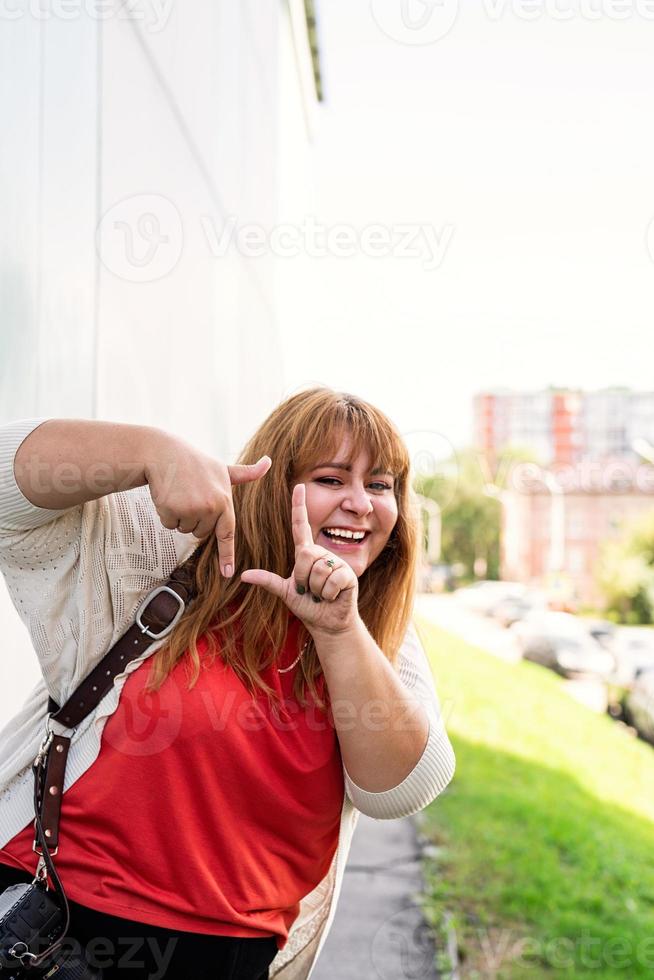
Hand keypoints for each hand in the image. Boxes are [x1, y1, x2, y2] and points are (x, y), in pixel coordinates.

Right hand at [144, 431, 270, 576]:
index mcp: (225, 501)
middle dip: (195, 519)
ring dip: (180, 516)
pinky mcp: (172, 511)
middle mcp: (210, 508)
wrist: (164, 454)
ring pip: (185, 530)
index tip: (227, 573)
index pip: (227, 534)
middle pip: (201, 532)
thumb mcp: (223, 468)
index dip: (227, 555)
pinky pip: (169, 525)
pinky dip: (166, 514)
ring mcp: (191, 510)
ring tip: (180, 493)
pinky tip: (168, 495)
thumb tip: (268, 462)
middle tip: (191, 495)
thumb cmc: (196, 462)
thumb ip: (246, 473)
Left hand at [240, 482, 360, 636]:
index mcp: (305, 554)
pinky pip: (332, 580)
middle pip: (305, 555)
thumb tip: (243, 575)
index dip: (299, 506)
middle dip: (303, 578)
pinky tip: (333, 597)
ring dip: (316, 589)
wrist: (327, 623)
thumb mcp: (285, 592)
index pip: (300, 526)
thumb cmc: (308, 606)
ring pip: (318, 569)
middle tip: (309, 590)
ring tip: (321, 594)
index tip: (298, 486)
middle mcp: (321, 553)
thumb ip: (267, 581)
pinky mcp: (348, 575)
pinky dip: (328, 594)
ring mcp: (336, 563)